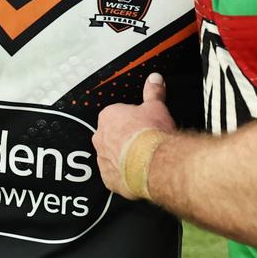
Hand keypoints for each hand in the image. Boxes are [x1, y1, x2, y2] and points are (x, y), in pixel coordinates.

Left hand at [93, 73, 174, 198]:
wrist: (154, 163)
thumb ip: (153, 91)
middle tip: (144, 141)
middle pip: (112, 136)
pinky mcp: (109, 179)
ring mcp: (103, 159)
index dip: (133, 121)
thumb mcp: (156, 106)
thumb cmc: (152, 134)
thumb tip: (155, 78)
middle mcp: (100, 137)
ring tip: (143, 160)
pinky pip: (114, 176)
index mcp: (108, 116)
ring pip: (112, 156)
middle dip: (126, 138)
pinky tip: (138, 174)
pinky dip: (124, 176)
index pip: (117, 116)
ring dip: (124, 157)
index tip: (143, 126)